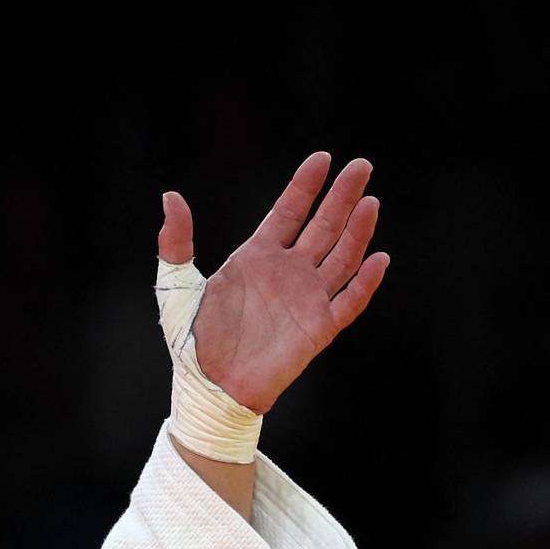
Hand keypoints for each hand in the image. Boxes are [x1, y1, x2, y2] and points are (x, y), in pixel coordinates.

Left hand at [158, 151, 389, 413]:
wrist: (208, 389)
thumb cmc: (191, 342)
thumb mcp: (176, 287)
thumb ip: (175, 242)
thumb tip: (170, 196)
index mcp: (255, 258)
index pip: (287, 213)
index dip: (304, 186)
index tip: (322, 159)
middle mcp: (286, 273)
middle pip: (322, 226)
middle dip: (342, 196)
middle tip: (361, 165)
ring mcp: (305, 299)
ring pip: (341, 257)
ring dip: (358, 230)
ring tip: (370, 200)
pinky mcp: (318, 327)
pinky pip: (350, 301)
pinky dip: (366, 281)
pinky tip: (379, 257)